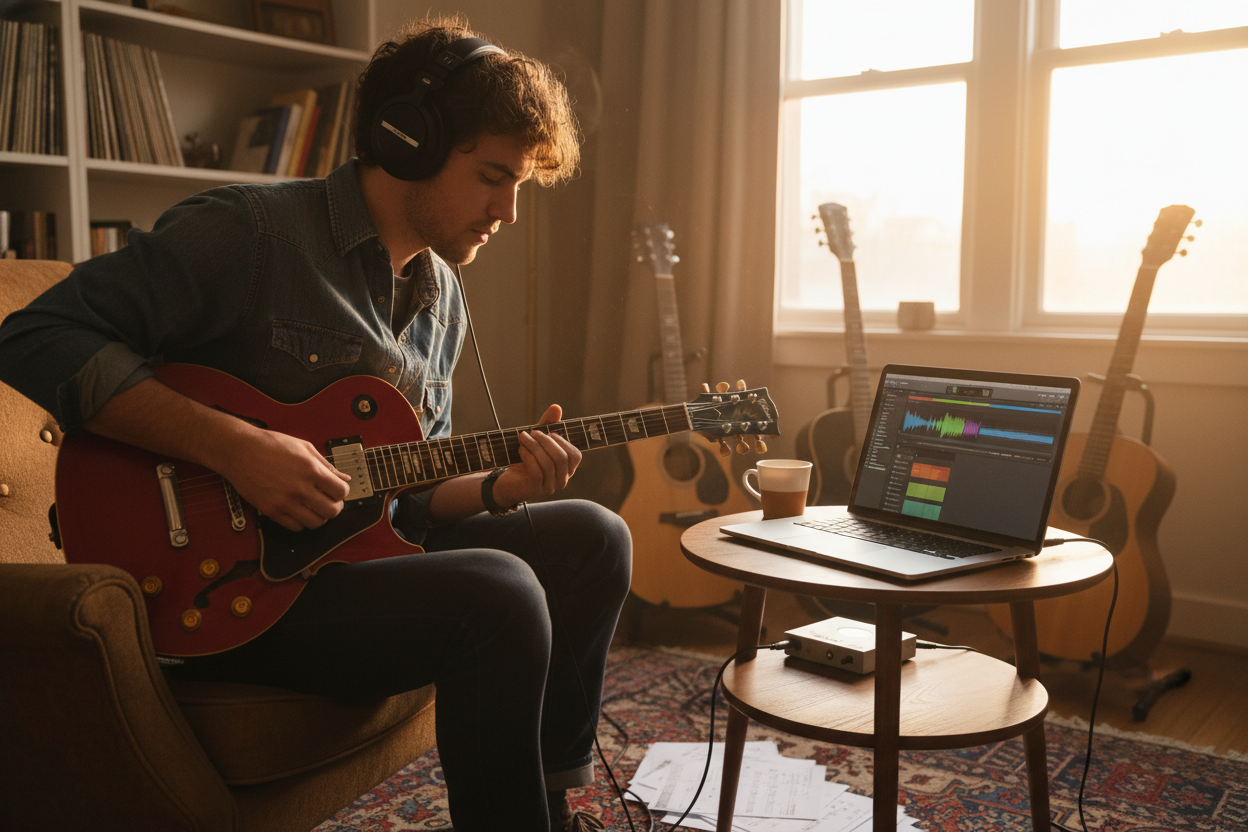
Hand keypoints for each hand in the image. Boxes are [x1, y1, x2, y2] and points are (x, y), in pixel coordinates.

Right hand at [216, 429, 351, 531]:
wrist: (240, 451)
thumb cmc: (270, 445)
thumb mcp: (304, 447)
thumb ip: (326, 465)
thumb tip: (344, 477)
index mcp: (310, 469)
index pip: (341, 492)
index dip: (342, 492)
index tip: (337, 490)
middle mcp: (299, 488)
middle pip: (332, 511)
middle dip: (335, 507)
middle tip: (329, 501)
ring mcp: (285, 501)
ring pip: (315, 523)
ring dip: (319, 516)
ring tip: (314, 507)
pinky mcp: (271, 511)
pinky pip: (296, 527)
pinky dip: (302, 522)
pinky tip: (299, 511)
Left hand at [491, 404, 581, 505]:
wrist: (506, 483)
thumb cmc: (525, 460)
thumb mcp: (537, 441)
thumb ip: (548, 425)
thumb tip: (556, 407)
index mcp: (567, 470)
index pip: (575, 455)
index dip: (562, 441)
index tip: (547, 433)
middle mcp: (562, 481)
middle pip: (561, 458)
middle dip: (546, 441)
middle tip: (532, 432)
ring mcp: (550, 488)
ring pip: (548, 464)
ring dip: (534, 447)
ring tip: (523, 438)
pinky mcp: (536, 491)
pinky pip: (536, 472)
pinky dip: (528, 457)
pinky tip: (521, 450)